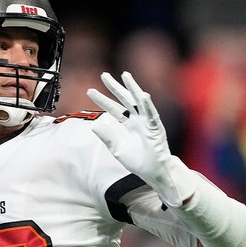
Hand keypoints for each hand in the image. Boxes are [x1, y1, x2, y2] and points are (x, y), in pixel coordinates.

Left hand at [86, 71, 195, 206]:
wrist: (153, 172)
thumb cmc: (138, 160)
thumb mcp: (117, 148)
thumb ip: (107, 136)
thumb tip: (94, 125)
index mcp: (128, 124)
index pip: (113, 108)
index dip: (102, 99)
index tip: (89, 90)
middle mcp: (138, 119)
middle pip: (124, 99)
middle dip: (114, 87)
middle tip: (103, 75)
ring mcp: (147, 122)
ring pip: (139, 101)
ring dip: (133, 88)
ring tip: (125, 75)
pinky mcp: (156, 127)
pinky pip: (151, 114)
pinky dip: (147, 104)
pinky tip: (143, 94)